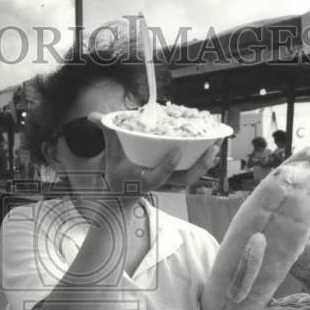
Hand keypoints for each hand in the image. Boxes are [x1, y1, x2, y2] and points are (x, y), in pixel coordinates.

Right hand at [90, 112, 220, 199]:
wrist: (123, 193)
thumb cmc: (118, 173)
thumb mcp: (111, 154)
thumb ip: (107, 133)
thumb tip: (92, 116)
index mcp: (143, 180)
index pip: (158, 177)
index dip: (167, 166)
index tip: (175, 152)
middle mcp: (160, 182)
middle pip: (184, 180)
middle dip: (199, 166)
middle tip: (211, 149)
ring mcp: (170, 182)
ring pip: (192, 177)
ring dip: (206, 163)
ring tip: (216, 144)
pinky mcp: (176, 178)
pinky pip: (193, 172)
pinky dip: (204, 161)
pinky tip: (212, 146)